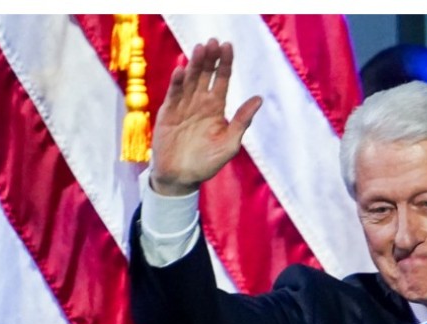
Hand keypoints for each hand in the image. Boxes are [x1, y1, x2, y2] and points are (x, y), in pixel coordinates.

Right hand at [148, 38, 263, 196]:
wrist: (180, 178)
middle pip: (205, 75)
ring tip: (199, 49)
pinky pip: (173, 95)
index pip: (222, 79)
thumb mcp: (229, 145)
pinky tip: (181, 70)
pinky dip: (177, 83)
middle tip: (213, 42)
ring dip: (194, 64)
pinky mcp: (167, 114)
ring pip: (190, 80)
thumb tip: (259, 98)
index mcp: (216, 107)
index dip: (225, 63)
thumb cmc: (206, 163)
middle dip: (209, 58)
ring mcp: (183, 107)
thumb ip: (241, 122)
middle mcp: (199, 103)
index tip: (228, 46)